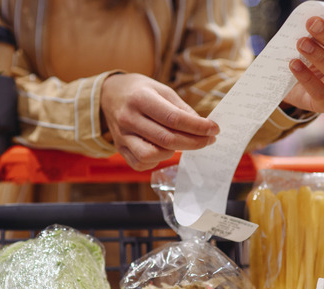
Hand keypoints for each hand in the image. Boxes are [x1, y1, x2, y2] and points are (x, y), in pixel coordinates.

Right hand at [101, 73, 218, 170]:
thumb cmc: (140, 91)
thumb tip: (203, 127)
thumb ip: (181, 109)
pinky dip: (156, 160)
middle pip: (166, 139)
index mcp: (140, 99)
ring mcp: (122, 136)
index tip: (214, 129)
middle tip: (208, 140)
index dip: (198, 126)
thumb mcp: (162, 90)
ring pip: (152, 155)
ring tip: (180, 142)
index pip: (174, 118)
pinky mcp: (120, 149)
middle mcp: (128, 118)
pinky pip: (141, 164)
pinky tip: (163, 149)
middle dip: (194, 142)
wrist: (109, 95)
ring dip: (173, 152)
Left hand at [283, 16, 323, 113]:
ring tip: (302, 42)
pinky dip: (305, 76)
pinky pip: (317, 90)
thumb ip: (318, 39)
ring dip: (317, 56)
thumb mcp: (315, 51)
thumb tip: (314, 21)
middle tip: (313, 24)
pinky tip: (294, 64)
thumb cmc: (309, 66)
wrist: (294, 92)